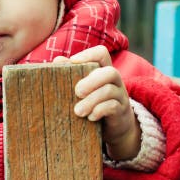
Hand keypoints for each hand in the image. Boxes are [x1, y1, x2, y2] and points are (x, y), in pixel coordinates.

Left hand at [53, 46, 141, 160]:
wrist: (112, 126)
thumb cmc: (91, 102)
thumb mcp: (82, 88)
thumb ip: (71, 74)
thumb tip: (58, 60)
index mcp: (102, 70)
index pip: (101, 54)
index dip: (89, 54)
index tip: (73, 62)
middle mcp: (115, 80)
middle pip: (110, 72)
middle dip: (92, 81)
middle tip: (77, 92)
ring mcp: (120, 95)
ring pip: (110, 91)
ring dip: (91, 100)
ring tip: (77, 111)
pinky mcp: (121, 110)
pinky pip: (113, 106)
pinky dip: (99, 111)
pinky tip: (89, 117)